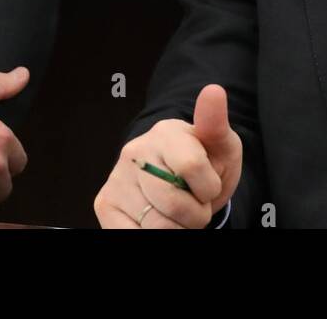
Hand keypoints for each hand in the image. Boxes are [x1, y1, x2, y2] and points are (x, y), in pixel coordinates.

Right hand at [94, 84, 241, 227]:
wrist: (181, 181)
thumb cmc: (205, 162)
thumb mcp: (221, 145)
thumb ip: (215, 123)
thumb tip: (213, 91)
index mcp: (165, 132)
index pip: (191, 168)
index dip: (209, 188)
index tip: (209, 184)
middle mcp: (134, 151)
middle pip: (174, 203)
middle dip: (195, 213)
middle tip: (194, 202)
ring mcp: (117, 178)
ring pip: (157, 226)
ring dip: (178, 229)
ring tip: (178, 213)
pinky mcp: (105, 204)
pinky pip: (133, 235)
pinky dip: (153, 236)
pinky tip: (158, 221)